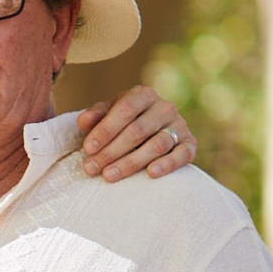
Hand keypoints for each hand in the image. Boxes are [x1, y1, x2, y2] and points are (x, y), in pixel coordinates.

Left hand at [78, 86, 197, 180]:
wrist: (152, 133)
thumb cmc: (123, 123)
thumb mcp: (107, 115)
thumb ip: (96, 116)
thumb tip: (83, 121)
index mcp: (143, 95)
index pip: (125, 109)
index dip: (105, 130)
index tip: (87, 149)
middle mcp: (164, 107)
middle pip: (137, 131)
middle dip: (111, 151)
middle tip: (91, 168)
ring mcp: (179, 125)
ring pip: (157, 144)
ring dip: (131, 162)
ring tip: (109, 176)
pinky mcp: (190, 143)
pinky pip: (182, 154)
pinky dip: (167, 164)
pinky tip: (151, 173)